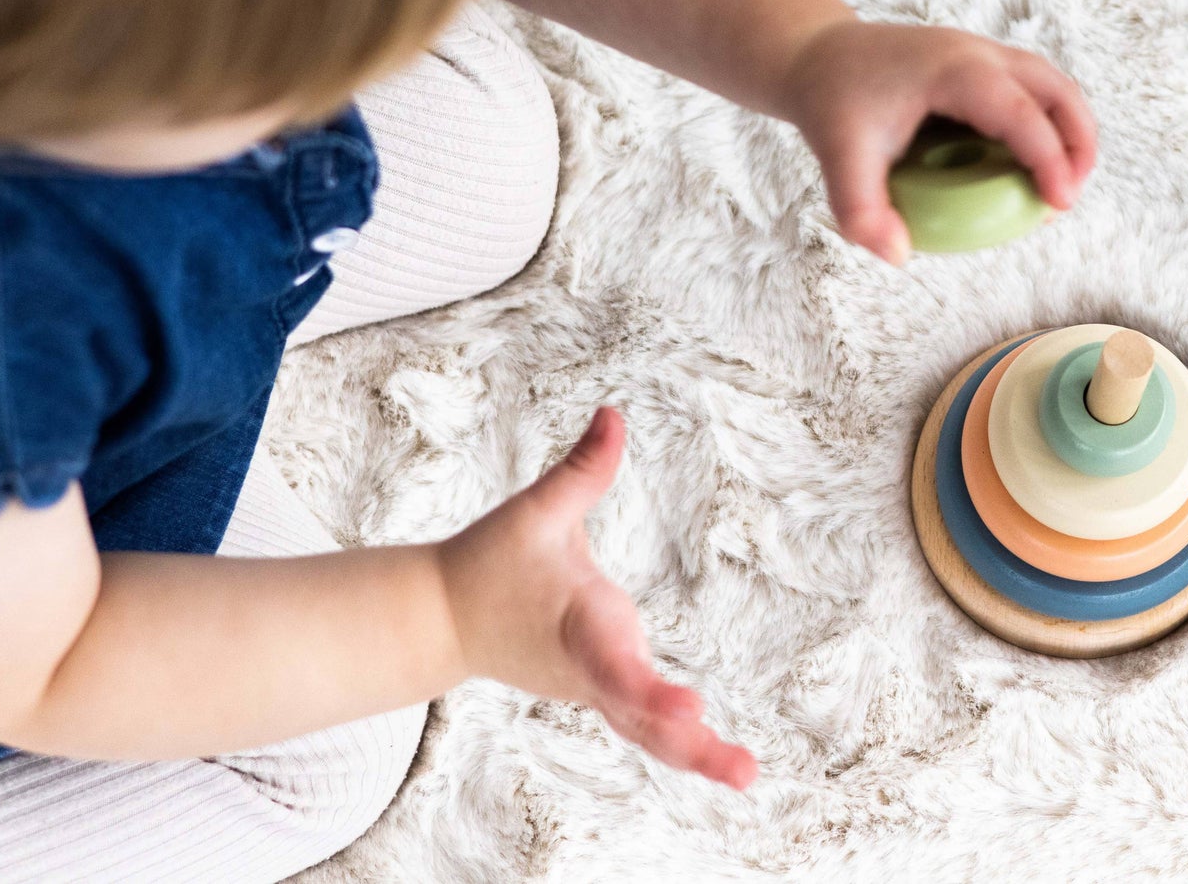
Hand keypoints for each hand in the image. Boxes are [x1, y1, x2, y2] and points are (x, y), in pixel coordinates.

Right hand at [436, 408, 757, 789]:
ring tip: (745, 774)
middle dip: (693, 747)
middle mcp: (589, 668)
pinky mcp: (596, 692)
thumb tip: (614, 414)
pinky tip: (718, 757)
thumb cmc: (489, 562)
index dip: (653, 691)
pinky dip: (678, 743)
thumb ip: (582, 468)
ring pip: (645, 730)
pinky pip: (640, 724)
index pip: (617, 667)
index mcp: (579, 628)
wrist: (442, 619)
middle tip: (744, 771)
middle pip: (642, 718)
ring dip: (695, 754)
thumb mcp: (534, 510)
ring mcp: (592, 688)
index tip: (693, 708)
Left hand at [776, 21, 1098, 262]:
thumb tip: (898, 255)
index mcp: (954, 69)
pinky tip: (1028, 169)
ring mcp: (982, 51)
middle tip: (1068, 199)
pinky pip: (1030, 90)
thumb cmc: (832, 102)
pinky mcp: (979, 61)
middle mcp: (977, 51)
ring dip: (1069, 132)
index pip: (1020, 112)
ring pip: (1051, 84)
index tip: (1059, 205)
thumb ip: (861, 211)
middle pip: (1056, 89)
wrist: (816, 56)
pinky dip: (1046, 124)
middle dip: (1078, 143)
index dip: (1049, 158)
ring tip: (1060, 187)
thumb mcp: (838, 159)